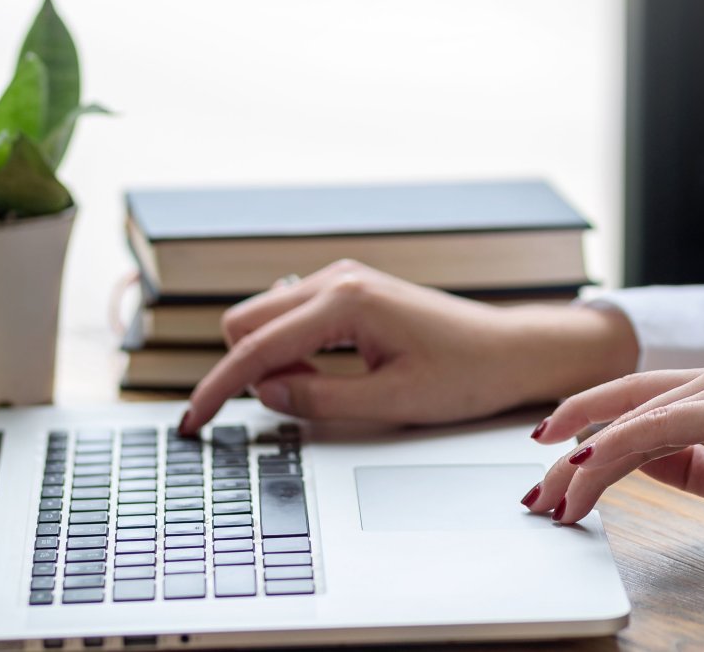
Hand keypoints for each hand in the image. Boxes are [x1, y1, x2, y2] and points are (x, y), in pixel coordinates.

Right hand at [175, 260, 638, 433]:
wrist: (510, 351)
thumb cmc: (464, 375)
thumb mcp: (391, 404)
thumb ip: (319, 400)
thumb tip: (264, 394)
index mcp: (344, 303)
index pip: (256, 350)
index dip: (218, 390)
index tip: (193, 423)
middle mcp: (336, 279)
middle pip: (244, 322)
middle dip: (247, 369)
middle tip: (296, 404)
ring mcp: (341, 279)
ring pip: (262, 317)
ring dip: (270, 358)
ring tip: (325, 387)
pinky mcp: (348, 289)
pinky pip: (290, 316)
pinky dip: (291, 347)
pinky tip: (328, 370)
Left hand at [525, 351, 703, 592]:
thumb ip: (682, 459)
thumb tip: (627, 454)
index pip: (638, 398)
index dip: (587, 423)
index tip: (547, 457)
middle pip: (626, 405)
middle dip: (571, 449)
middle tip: (535, 489)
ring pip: (635, 420)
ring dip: (584, 464)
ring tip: (555, 499)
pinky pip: (660, 430)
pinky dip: (616, 452)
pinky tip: (585, 474)